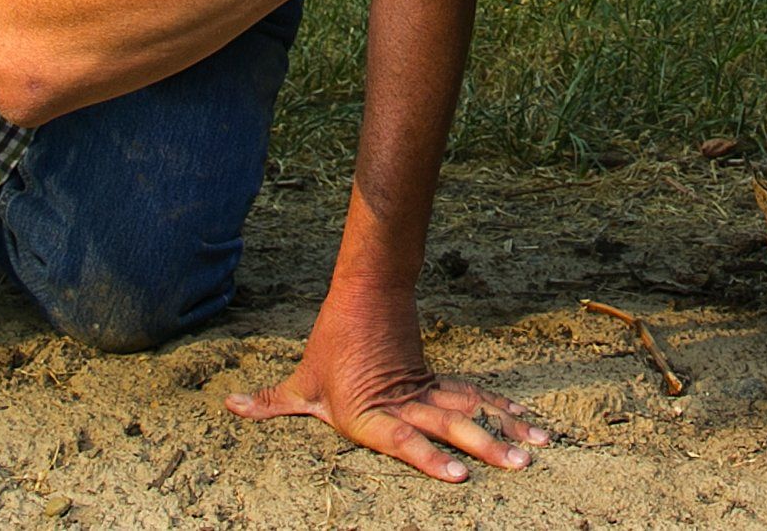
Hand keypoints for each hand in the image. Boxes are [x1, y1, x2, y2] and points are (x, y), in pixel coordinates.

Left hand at [226, 294, 549, 481]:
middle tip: (516, 463)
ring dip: (504, 428)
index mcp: (368, 412)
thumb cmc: (331, 342)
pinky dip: (503, 409)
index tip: (459, 473)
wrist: (366, 292)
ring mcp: (426, 391)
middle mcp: (403, 404)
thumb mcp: (300, 379)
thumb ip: (272, 402)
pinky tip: (528, 423)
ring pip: (471, 411)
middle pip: (450, 426)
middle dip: (485, 446)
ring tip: (535, 446)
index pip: (402, 438)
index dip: (429, 457)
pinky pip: (475, 397)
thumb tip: (230, 406)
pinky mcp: (437, 382)